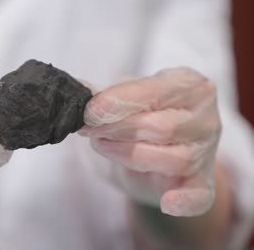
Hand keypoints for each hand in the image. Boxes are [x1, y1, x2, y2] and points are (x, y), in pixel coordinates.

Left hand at [79, 67, 220, 216]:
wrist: (158, 146)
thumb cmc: (142, 113)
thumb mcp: (124, 96)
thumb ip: (106, 94)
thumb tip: (81, 92)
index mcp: (189, 86)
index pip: (154, 92)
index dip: (118, 102)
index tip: (90, 113)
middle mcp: (205, 117)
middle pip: (162, 127)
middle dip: (117, 129)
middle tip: (89, 130)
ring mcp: (206, 152)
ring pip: (173, 159)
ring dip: (128, 155)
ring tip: (103, 146)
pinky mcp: (202, 183)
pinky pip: (199, 196)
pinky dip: (185, 201)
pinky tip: (168, 203)